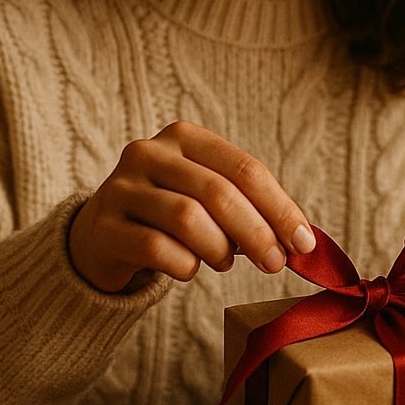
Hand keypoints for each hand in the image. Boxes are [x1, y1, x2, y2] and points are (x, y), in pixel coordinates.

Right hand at [67, 121, 314, 292]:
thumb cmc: (170, 215)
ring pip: (188, 218)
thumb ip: (250, 208)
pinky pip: (157, 249)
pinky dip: (185, 266)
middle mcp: (149, 153)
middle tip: (275, 263)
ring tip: (224, 263)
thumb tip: (301, 241)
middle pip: (219, 193)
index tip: (304, 243)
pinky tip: (189, 268)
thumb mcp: (209, 197)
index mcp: (185, 137)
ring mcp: (121, 188)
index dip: (280, 208)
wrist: (100, 236)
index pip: (245, 169)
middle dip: (257, 233)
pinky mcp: (103, 227)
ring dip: (219, 249)